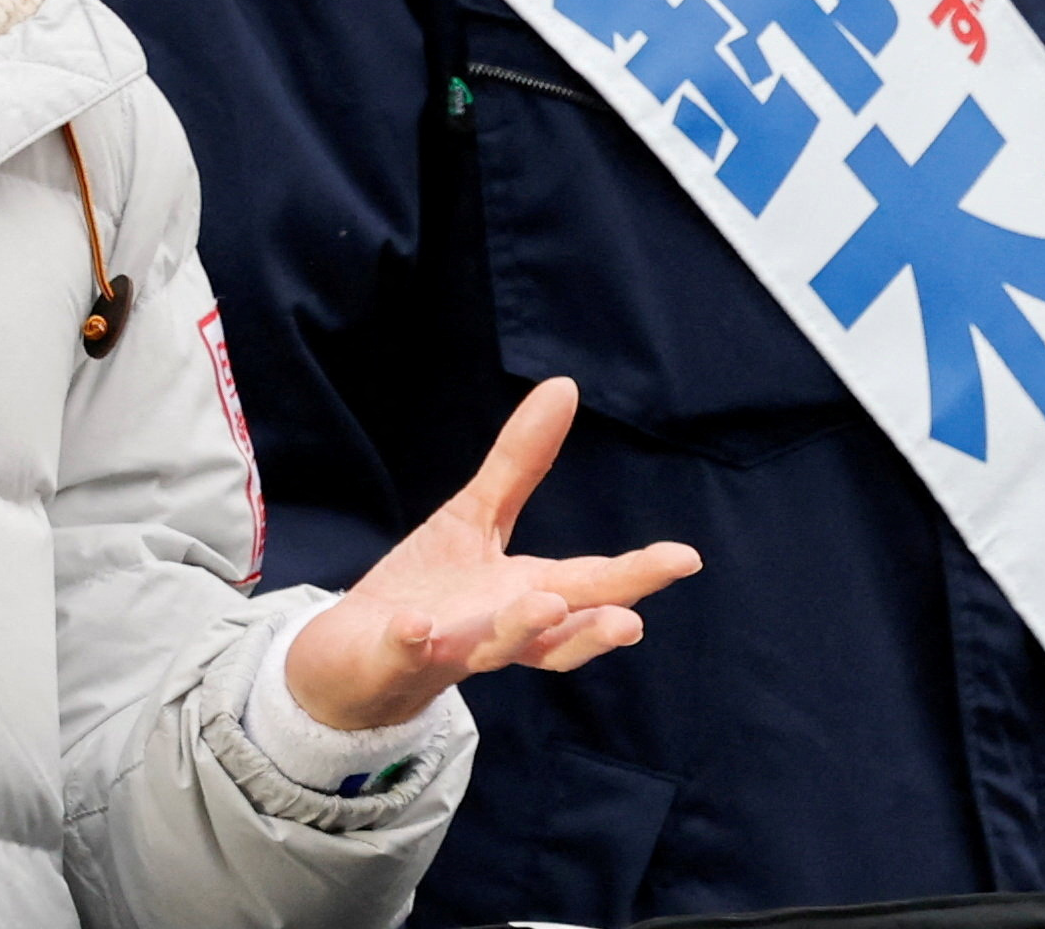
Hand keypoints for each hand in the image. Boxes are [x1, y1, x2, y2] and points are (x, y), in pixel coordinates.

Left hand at [283, 377, 701, 730]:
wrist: (359, 654)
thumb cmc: (434, 589)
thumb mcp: (475, 517)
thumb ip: (521, 462)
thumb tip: (565, 386)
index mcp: (528, 594)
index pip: (591, 585)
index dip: (637, 574)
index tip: (685, 557)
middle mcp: (501, 631)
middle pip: (557, 630)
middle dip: (594, 627)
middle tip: (631, 619)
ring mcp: (447, 650)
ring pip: (493, 651)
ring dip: (518, 630)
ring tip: (544, 603)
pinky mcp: (392, 660)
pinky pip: (402, 654)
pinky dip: (410, 643)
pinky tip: (413, 626)